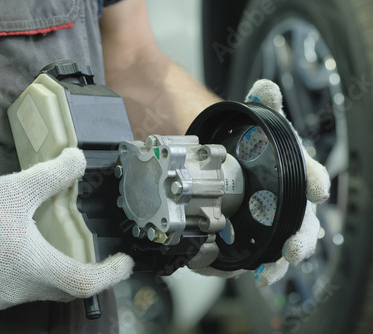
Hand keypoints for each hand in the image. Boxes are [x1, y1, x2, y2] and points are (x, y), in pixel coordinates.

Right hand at [0, 148, 133, 309]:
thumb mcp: (15, 189)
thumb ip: (53, 175)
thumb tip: (79, 160)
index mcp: (33, 265)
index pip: (85, 282)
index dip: (111, 274)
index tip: (124, 262)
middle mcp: (21, 288)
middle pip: (68, 289)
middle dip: (88, 272)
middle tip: (98, 255)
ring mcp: (4, 296)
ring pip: (46, 290)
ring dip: (60, 271)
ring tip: (61, 246)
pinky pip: (24, 289)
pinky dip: (37, 274)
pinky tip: (27, 252)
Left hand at [190, 79, 329, 285]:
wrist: (241, 162)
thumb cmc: (258, 146)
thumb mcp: (258, 122)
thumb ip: (263, 104)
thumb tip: (265, 87)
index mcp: (297, 170)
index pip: (310, 174)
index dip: (313, 180)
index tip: (316, 188)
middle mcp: (295, 198)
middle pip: (306, 219)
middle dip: (304, 233)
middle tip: (297, 245)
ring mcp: (283, 218)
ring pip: (293, 240)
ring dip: (287, 255)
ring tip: (279, 266)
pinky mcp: (267, 233)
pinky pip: (270, 253)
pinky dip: (268, 266)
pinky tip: (261, 275)